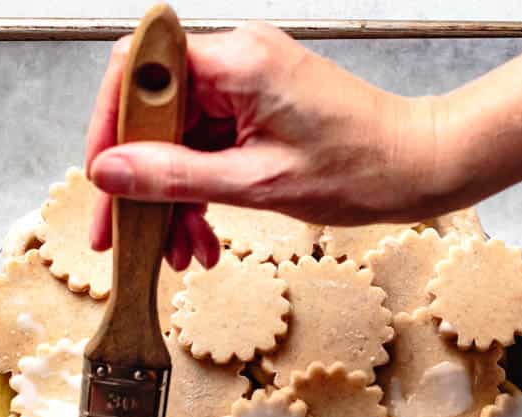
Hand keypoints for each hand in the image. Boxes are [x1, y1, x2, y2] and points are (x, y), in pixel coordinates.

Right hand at [83, 23, 440, 268]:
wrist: (419, 166)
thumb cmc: (361, 168)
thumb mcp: (257, 183)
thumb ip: (176, 177)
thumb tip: (111, 173)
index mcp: (236, 61)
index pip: (139, 71)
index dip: (109, 126)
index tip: (102, 177)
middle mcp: (237, 60)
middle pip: (155, 112)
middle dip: (139, 179)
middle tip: (121, 235)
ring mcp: (248, 83)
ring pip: (179, 138)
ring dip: (173, 197)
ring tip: (179, 252)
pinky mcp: (259, 106)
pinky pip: (208, 145)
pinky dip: (201, 191)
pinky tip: (203, 236)